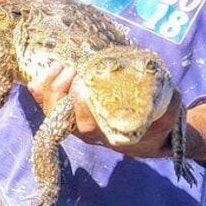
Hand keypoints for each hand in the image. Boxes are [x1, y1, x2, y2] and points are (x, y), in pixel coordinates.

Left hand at [28, 64, 180, 158]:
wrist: (151, 138)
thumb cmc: (159, 120)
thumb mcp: (168, 111)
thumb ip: (167, 101)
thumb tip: (158, 87)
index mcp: (112, 134)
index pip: (88, 126)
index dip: (80, 108)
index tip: (82, 86)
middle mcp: (92, 134)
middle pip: (65, 120)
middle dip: (60, 94)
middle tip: (69, 69)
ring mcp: (81, 128)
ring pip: (56, 115)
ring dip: (51, 92)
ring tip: (58, 67)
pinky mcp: (74, 119)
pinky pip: (54, 110)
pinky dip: (44, 96)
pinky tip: (36, 82)